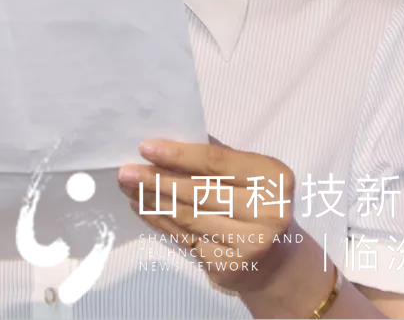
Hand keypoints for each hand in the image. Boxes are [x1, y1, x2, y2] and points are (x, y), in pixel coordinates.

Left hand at [117, 137, 311, 294]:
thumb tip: (168, 138)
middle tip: (125, 172)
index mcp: (272, 178)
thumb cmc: (257, 205)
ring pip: (187, 216)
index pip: (215, 162)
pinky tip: (142, 209)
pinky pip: (185, 238)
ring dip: (152, 201)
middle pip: (198, 191)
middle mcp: (267, 212)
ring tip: (128, 188)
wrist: (278, 262)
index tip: (145, 148)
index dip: (178, 155)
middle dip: (156, 180)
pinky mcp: (229, 265)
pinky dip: (160, 221)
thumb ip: (217, 156)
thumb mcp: (250, 175)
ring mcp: (249, 243)